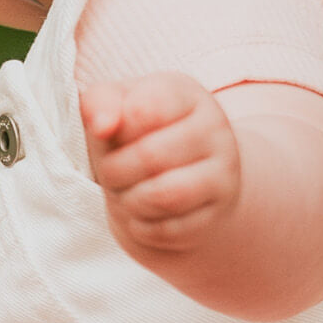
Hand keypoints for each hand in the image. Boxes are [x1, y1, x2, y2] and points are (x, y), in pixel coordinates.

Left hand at [79, 71, 240, 254]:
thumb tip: (102, 127)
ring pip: (166, 195)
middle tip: (108, 172)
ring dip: (129, 200)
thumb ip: (99, 102)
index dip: (113, 129)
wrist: (181, 170)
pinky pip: (173, 229)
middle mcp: (213, 127)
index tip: (106, 134)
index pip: (144, 110)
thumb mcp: (117, 104)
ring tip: (122, 194)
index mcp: (185, 93)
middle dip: (114, 170)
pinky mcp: (220, 210)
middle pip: (150, 156)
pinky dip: (144, 227)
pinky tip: (140, 214)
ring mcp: (223, 170)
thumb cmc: (139, 130)